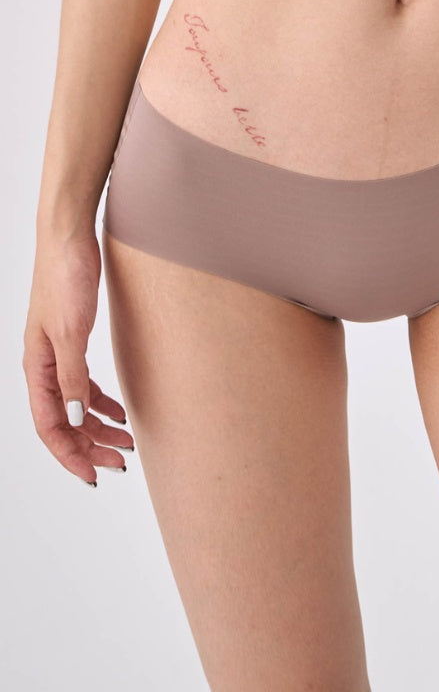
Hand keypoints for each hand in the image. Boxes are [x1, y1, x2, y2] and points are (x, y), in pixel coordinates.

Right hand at [23, 230, 133, 485]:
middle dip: (91, 446)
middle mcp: (44, 365)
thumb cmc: (66, 277)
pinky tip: (120, 411)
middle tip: (121, 463)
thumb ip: (72, 377)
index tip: (94, 476)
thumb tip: (73, 419)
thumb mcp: (71, 331)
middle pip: (64, 421)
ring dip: (99, 426)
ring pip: (76, 405)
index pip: (49, 427)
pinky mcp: (74, 339)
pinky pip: (84, 384)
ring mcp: (59, 353)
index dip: (70, 455)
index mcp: (37, 368)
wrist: (70, 237)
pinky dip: (100, 402)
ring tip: (127, 443)